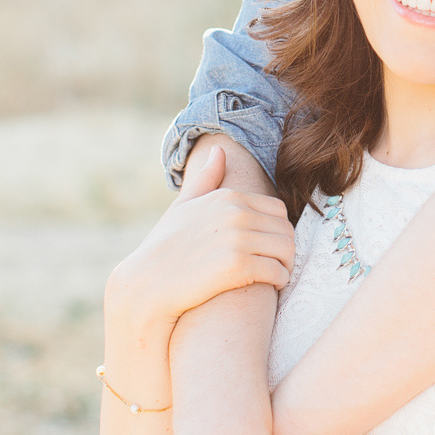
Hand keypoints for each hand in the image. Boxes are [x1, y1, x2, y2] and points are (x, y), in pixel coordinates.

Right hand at [107, 145, 295, 334]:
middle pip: (286, 229)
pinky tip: (272, 285)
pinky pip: (277, 271)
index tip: (270, 245)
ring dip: (287, 264)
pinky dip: (280, 279)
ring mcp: (236, 239)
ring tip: (278, 274)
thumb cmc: (165, 246)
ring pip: (287, 249)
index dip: (279, 230)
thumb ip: (206, 178)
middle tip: (279, 264)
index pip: (278, 209)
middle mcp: (235, 213)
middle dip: (286, 248)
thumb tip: (219, 150)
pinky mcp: (237, 266)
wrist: (147, 283)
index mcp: (228, 197)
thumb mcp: (183, 206)